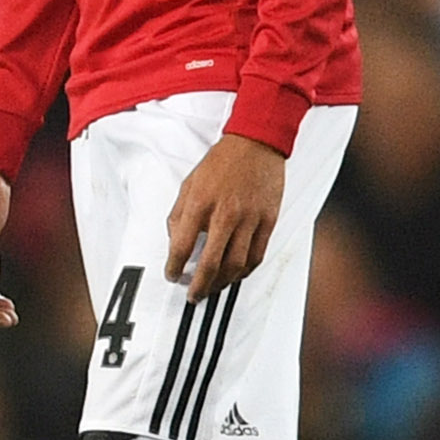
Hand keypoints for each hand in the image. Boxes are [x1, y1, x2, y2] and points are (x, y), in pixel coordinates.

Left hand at [166, 133, 285, 299]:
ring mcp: (250, 219)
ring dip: (222, 283)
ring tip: (213, 289)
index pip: (181, 246)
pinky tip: (235, 275)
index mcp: (200, 203)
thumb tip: (174, 242)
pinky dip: (245, 271)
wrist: (255, 144)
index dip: (174, 267)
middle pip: (211, 263)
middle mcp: (225, 214)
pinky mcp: (268, 221)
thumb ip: (178, 214)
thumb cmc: (220, 163)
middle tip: (192, 296)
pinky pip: (257, 256)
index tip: (171, 276)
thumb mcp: (189, 183)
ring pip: (236, 265)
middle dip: (199, 286)